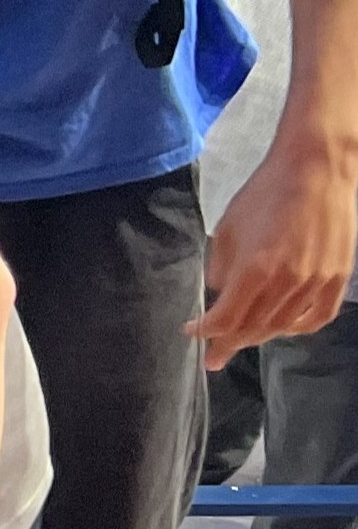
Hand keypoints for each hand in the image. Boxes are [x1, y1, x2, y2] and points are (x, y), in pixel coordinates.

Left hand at [194, 138, 357, 369]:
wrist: (317, 169)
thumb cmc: (266, 193)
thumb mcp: (228, 227)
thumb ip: (221, 265)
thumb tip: (219, 292)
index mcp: (255, 270)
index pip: (225, 318)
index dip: (205, 330)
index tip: (191, 332)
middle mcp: (288, 283)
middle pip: (253, 328)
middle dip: (228, 344)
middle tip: (213, 358)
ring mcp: (316, 282)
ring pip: (283, 326)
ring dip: (259, 337)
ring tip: (242, 341)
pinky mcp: (338, 278)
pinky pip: (317, 317)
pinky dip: (297, 328)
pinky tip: (283, 328)